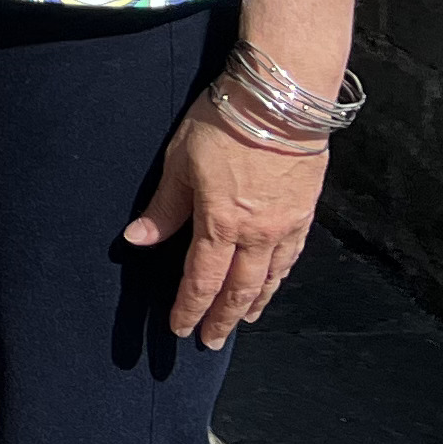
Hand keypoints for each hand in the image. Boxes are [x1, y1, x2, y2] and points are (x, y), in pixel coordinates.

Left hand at [124, 94, 323, 346]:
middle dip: (223, 320)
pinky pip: (292, 258)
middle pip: (239, 290)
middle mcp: (257, 234)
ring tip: (243, 321)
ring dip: (254, 304)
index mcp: (220, 223)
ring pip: (270, 279)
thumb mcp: (180, 162)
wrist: (281, 101)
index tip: (180, 329)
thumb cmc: (223, 123)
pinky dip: (280, 278)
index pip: (202, 280)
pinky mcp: (306, 213)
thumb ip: (163, 208)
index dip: (190, 308)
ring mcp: (286, 226)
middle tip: (212, 342)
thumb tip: (136, 240)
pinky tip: (273, 283)